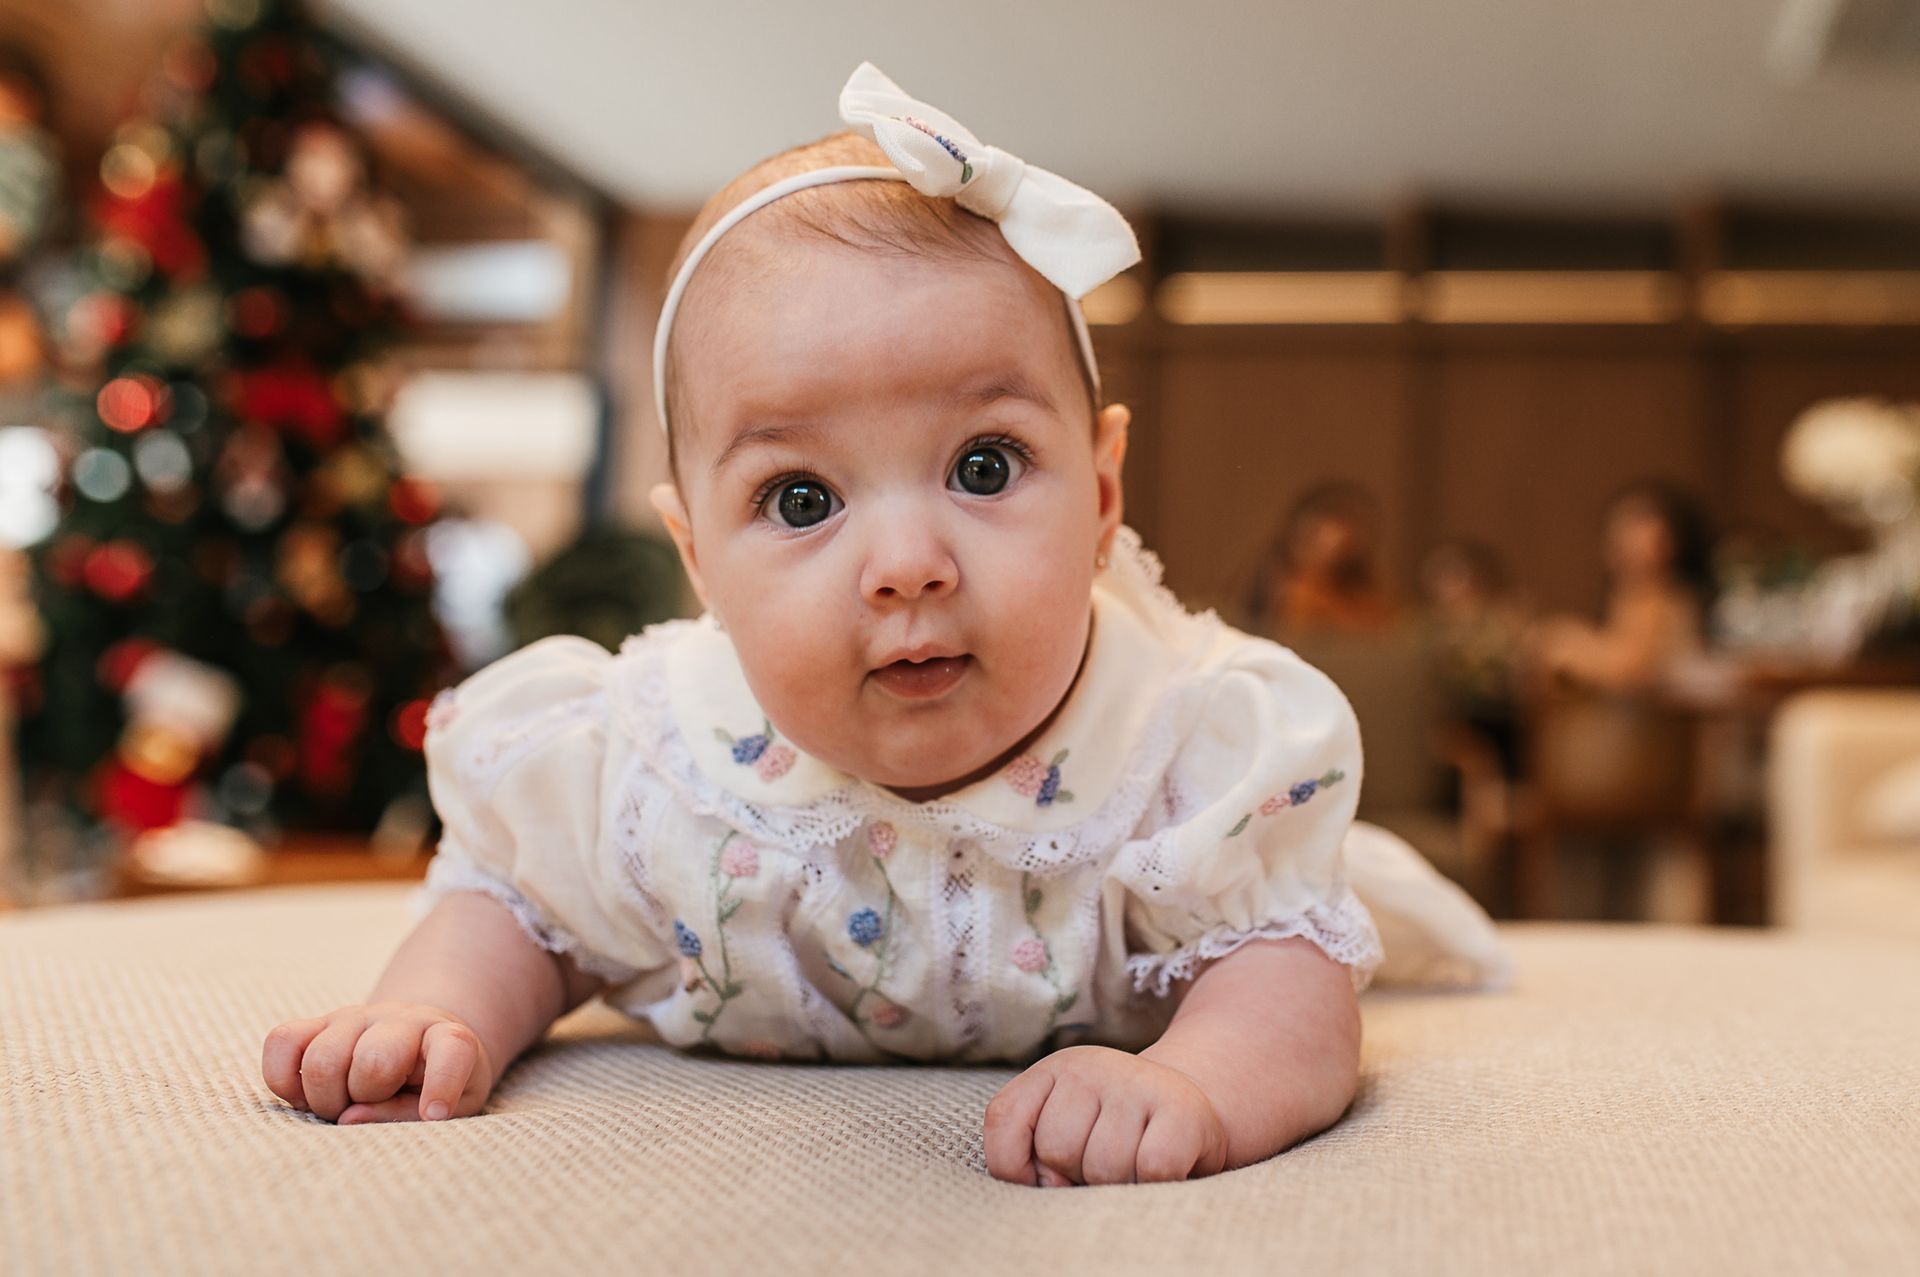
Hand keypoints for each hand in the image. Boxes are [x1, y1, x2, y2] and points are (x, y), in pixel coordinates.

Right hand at [262, 1001, 494, 1124]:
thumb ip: (406, 1115)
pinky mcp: (316, 1023)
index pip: (451, 1049)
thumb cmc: (434, 1083)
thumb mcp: (448, 1105)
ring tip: (339, 1106)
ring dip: (325, 1099)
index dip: (442, 1084)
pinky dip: (283, 1080)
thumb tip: (349, 1118)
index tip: (435, 1115)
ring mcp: (354, 1017)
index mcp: (446, 1037)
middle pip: (373, 1061)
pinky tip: (304, 1095)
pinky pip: (281, 1041)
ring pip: (322, 1058)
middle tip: (367, 1111)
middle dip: (366, 1100)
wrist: (418, 1041)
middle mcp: (399, 1020)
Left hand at [983, 1044, 1227, 1185]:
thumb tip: (1052, 1185)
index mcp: (1053, 1070)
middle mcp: (1090, 1066)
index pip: (1003, 1119)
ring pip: (1104, 1167)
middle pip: (1057, 1150)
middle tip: (1105, 1162)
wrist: (1192, 1111)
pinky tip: (1161, 1169)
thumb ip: (1030, 1155)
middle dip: (1077, 1175)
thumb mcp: (1063, 1131)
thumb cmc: (1115, 1135)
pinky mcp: (1181, 1109)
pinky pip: (1152, 1168)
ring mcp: (1136, 1083)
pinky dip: (1154, 1184)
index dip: (1017, 1165)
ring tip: (1133, 1165)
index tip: (1048, 1175)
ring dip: (1118, 1185)